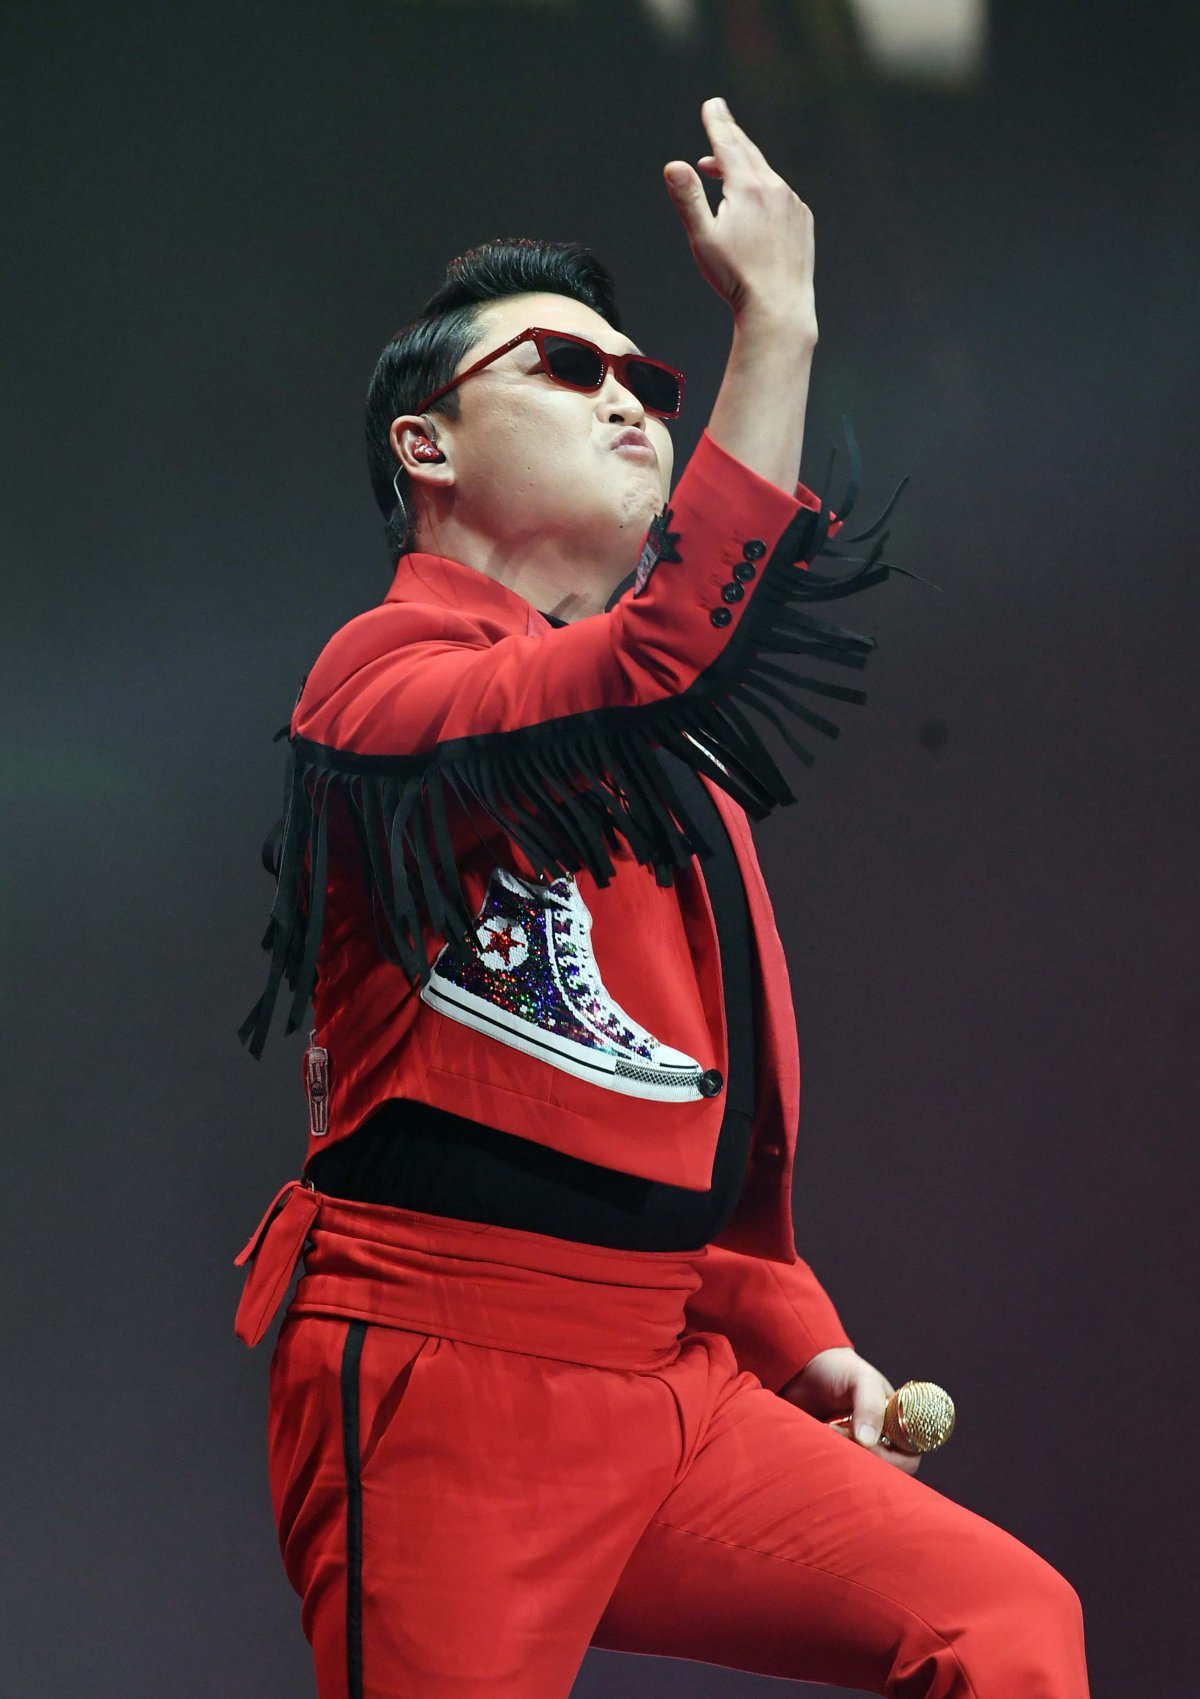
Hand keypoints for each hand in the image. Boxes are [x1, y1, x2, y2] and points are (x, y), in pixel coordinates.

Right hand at [663, 95, 816, 334]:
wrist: (778, 307)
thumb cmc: (736, 277)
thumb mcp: (703, 239)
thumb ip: (688, 199)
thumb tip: (673, 166)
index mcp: (748, 187)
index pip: (727, 144)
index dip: (716, 122)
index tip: (712, 104)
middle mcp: (774, 188)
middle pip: (748, 152)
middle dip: (730, 135)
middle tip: (719, 115)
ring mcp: (792, 203)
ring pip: (765, 174)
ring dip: (743, 168)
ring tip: (722, 174)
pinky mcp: (802, 219)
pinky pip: (781, 195)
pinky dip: (764, 191)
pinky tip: (753, 207)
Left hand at [778, 1347, 922, 1476]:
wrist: (803, 1368)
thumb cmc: (839, 1369)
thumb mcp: (861, 1379)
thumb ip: (870, 1405)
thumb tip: (867, 1442)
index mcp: (896, 1424)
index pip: (909, 1458)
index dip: (895, 1460)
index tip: (870, 1443)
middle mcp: (879, 1441)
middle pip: (886, 1473)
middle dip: (866, 1459)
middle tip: (844, 1435)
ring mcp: (856, 1450)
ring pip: (860, 1474)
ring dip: (846, 1458)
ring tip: (829, 1430)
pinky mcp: (834, 1455)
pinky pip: (837, 1472)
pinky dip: (830, 1462)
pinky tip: (820, 1438)